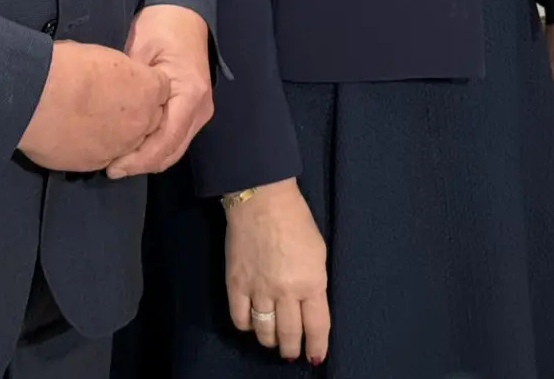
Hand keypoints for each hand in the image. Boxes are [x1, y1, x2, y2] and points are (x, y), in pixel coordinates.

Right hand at [17, 39, 168, 171]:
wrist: (36, 98)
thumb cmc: (69, 67)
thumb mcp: (105, 57)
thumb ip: (121, 74)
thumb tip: (115, 79)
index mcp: (148, 89)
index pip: (161, 89)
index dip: (145, 85)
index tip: (129, 82)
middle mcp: (141, 122)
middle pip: (150, 119)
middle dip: (137, 113)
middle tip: (111, 103)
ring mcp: (120, 147)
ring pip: (129, 143)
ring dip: (118, 134)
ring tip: (93, 121)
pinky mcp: (96, 164)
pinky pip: (105, 156)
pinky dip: (97, 147)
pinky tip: (79, 135)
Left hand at [106, 5, 213, 178]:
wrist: (182, 10)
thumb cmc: (160, 25)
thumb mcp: (139, 50)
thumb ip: (130, 87)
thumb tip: (108, 120)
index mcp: (190, 93)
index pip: (167, 140)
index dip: (139, 158)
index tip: (112, 166)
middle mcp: (201, 108)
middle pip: (172, 150)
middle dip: (142, 164)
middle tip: (110, 168)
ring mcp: (200, 111)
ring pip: (174, 148)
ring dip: (148, 159)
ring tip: (118, 162)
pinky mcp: (193, 110)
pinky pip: (175, 138)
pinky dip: (155, 148)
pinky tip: (132, 148)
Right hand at [225, 179, 329, 364]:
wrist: (261, 197)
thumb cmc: (296, 219)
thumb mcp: (317, 252)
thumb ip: (314, 282)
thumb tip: (309, 307)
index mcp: (311, 281)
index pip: (316, 326)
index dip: (316, 346)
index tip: (314, 356)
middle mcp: (286, 291)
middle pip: (289, 335)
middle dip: (291, 349)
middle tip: (291, 352)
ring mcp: (259, 289)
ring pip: (264, 332)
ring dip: (270, 341)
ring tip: (273, 341)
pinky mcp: (236, 284)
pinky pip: (240, 319)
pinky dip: (247, 326)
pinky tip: (252, 323)